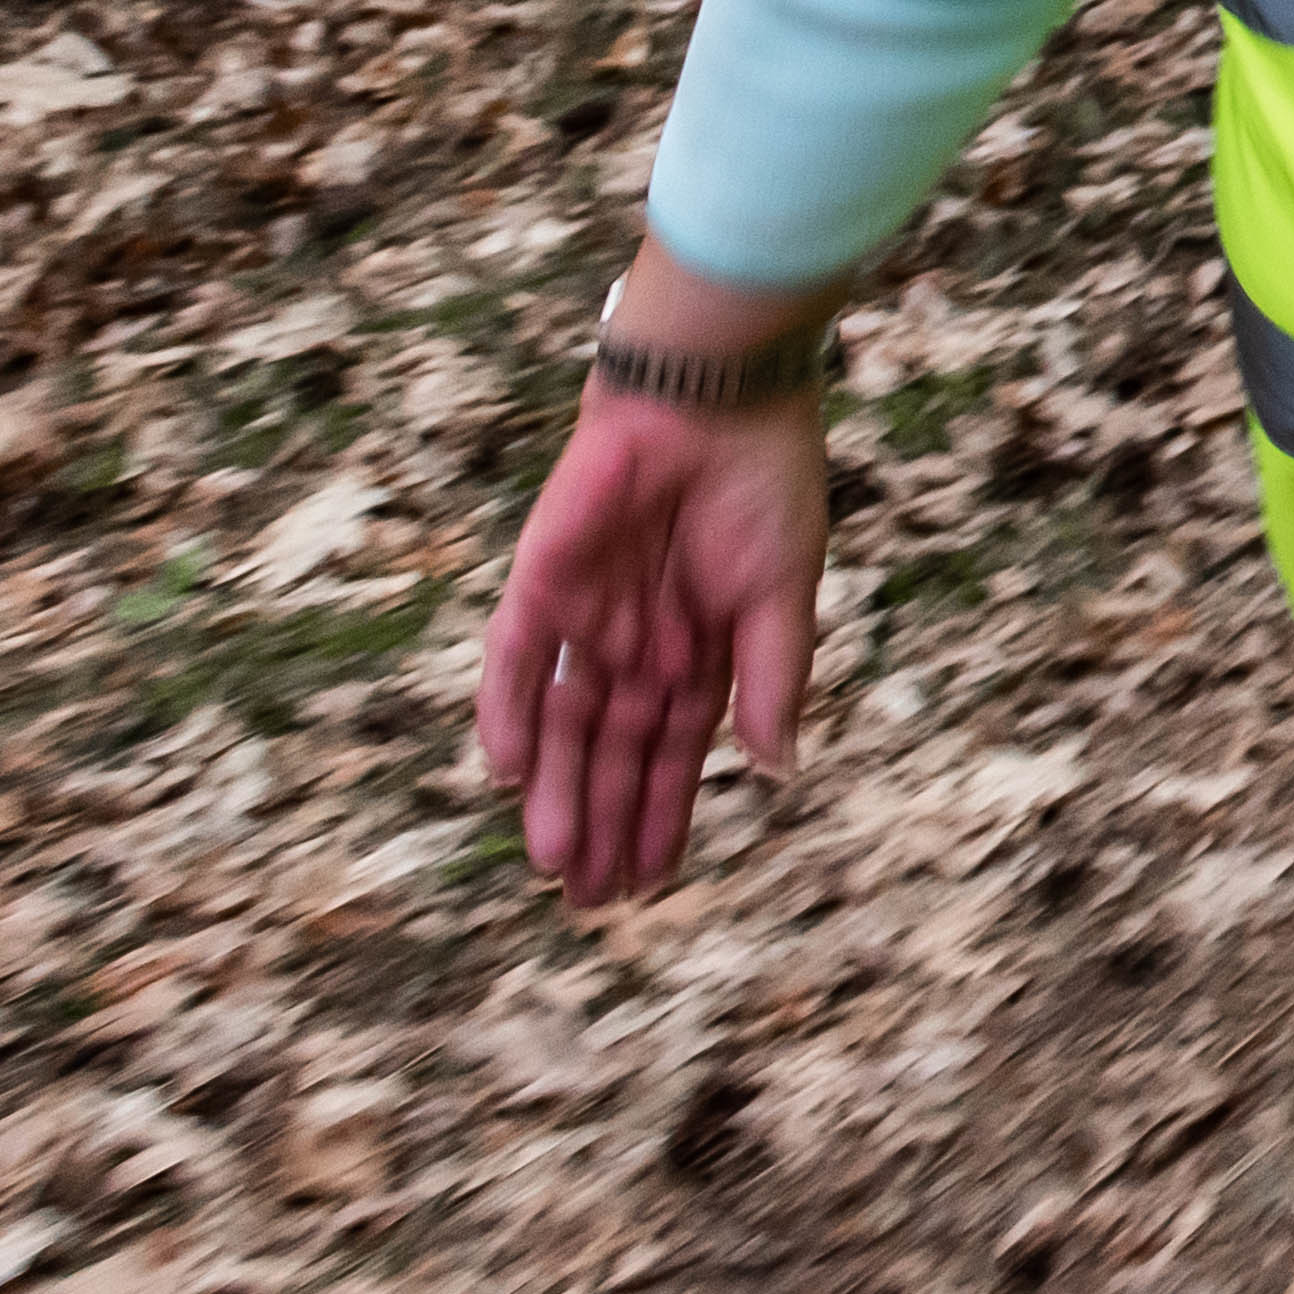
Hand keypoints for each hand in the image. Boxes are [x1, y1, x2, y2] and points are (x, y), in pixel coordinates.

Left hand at [472, 379, 830, 906]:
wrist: (712, 393)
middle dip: (604, 821)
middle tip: (589, 901)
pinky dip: (509, 711)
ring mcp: (588, 615)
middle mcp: (638, 643)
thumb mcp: (783, 592)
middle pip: (613, 750)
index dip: (663, 814)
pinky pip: (515, 658)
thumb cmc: (764, 483)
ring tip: (556, 860)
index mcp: (702, 649)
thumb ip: (774, 678)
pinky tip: (510, 769)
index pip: (675, 750)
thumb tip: (778, 771)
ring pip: (563, 721)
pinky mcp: (542, 580)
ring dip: (558, 789)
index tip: (651, 882)